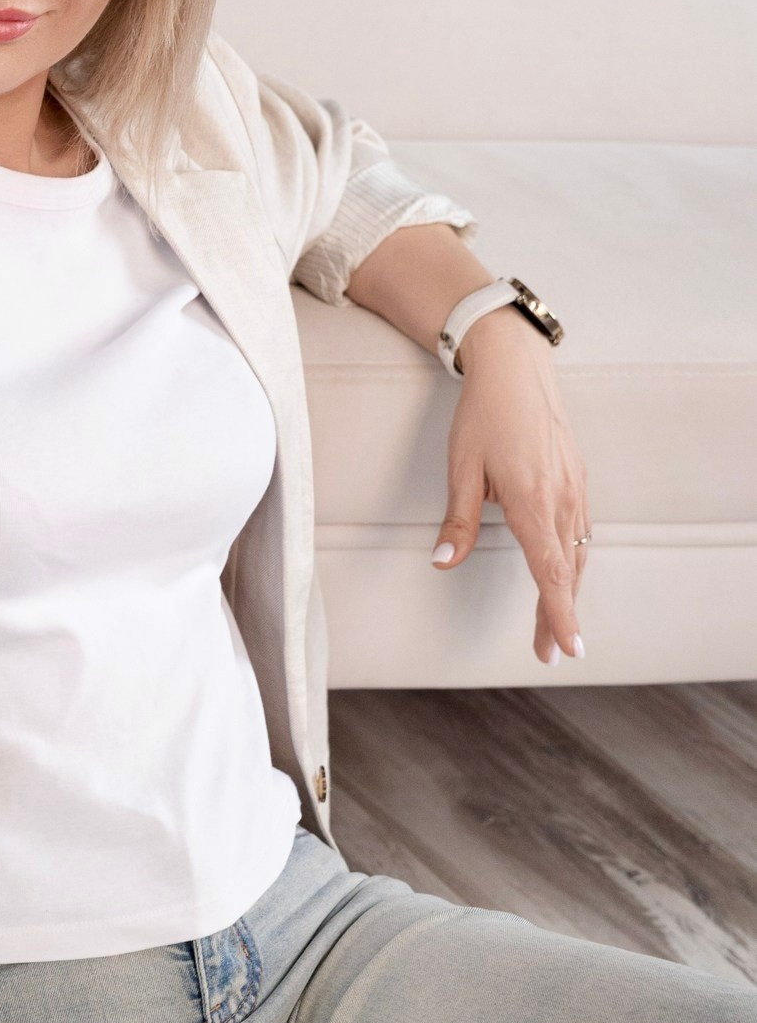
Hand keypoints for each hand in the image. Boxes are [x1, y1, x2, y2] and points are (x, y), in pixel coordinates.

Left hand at [431, 309, 589, 666]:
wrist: (516, 369)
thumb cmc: (484, 416)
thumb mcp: (461, 469)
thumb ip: (458, 522)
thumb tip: (443, 564)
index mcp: (532, 502)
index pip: (549, 573)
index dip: (558, 614)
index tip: (567, 649)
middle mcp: (561, 500)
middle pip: (566, 573)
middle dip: (560, 616)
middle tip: (552, 653)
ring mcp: (575, 490)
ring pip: (577, 555)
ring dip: (568, 592)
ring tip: (556, 627)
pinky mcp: (578, 480)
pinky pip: (580, 533)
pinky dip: (574, 562)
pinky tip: (564, 576)